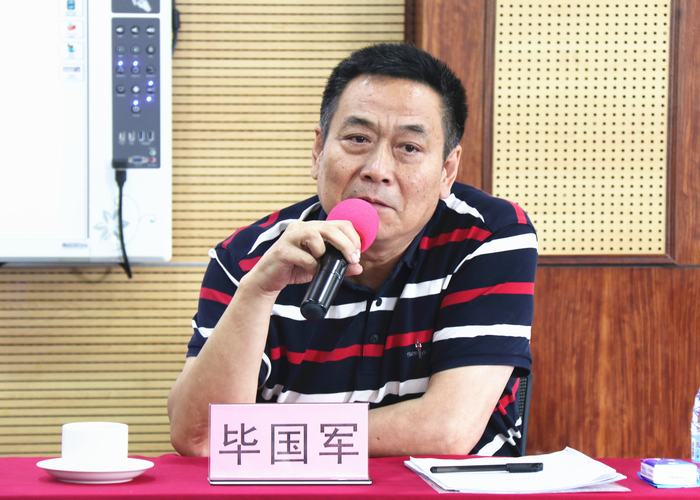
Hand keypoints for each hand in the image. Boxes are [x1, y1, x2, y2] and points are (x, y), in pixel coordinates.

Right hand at [242, 220, 362, 295]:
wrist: (267, 280)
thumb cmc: (294, 269)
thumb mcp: (320, 267)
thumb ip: (338, 265)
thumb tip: (359, 268)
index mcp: (313, 227)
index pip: (340, 223)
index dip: (353, 237)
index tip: (356, 255)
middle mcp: (302, 227)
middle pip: (331, 228)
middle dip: (346, 245)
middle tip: (352, 260)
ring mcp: (290, 237)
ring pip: (315, 237)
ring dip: (323, 253)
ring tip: (321, 264)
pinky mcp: (281, 251)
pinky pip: (304, 257)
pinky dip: (311, 266)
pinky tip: (309, 271)